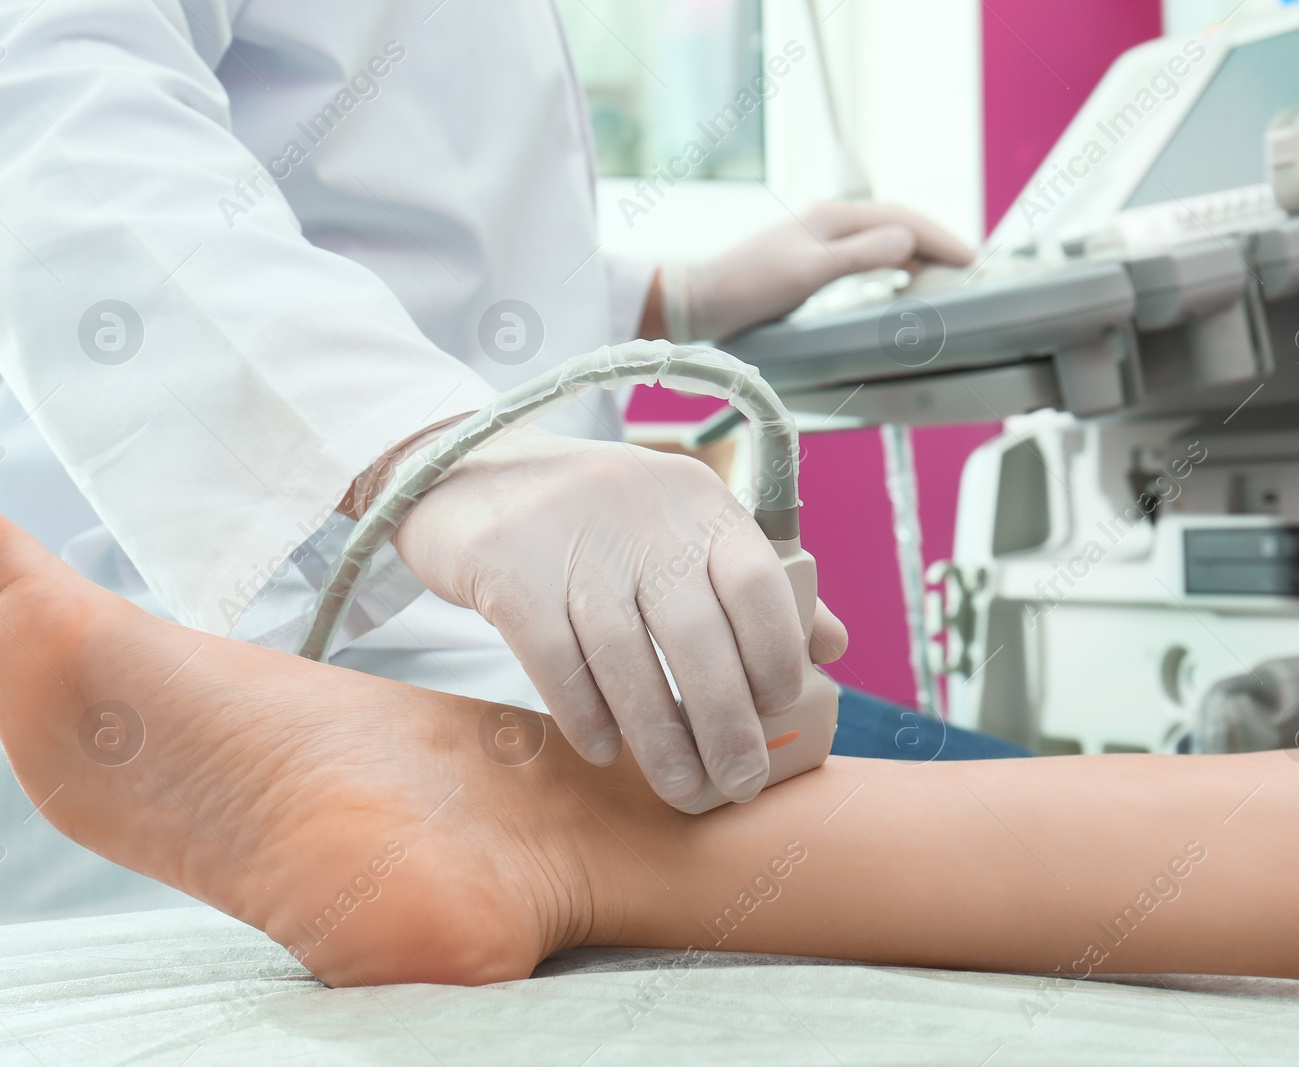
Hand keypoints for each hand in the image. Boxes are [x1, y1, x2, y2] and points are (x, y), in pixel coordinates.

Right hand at [393, 427, 848, 805]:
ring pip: (627, 658)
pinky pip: (556, 661)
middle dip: (726, 722)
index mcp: (697, 500)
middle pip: (697, 634)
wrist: (466, 474)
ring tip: (680, 786)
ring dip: (659, 737)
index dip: (775, 652)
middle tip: (740, 781)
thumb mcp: (678, 528)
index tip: (777, 705)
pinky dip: (586, 715)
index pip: (757, 581)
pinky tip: (606, 749)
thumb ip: (753, 582)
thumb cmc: (593, 519)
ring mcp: (571, 540)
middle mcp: (642, 513)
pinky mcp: (508, 570)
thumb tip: (832, 645)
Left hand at [659, 200, 974, 342]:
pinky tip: (900, 279)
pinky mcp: (810, 258)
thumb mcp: (808, 273)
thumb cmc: (746, 288)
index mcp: (834, 217)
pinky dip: (894, 263)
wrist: (699, 301)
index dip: (941, 238)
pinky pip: (867, 253)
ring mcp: (820, 238)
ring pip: (884, 237)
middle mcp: (830, 220)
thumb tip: (909, 243)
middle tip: (969, 266)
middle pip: (898, 223)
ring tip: (946, 273)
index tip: (971, 259)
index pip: (903, 220)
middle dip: (936, 242)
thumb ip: (860, 256)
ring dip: (918, 252)